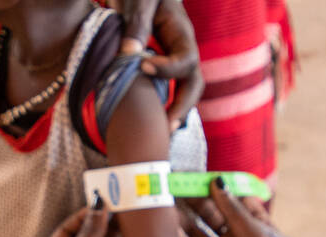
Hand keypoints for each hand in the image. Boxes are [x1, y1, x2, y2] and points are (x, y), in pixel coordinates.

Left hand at [37, 206, 134, 236]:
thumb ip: (89, 233)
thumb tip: (98, 204)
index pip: (65, 231)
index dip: (81, 217)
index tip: (99, 205)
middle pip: (84, 236)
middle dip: (99, 221)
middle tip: (116, 206)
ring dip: (111, 231)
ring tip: (125, 216)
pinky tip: (130, 233)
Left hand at [109, 0, 201, 126]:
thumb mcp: (140, 0)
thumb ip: (136, 24)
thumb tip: (131, 55)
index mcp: (181, 32)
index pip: (186, 58)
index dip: (168, 67)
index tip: (143, 67)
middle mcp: (182, 49)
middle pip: (194, 83)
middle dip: (183, 106)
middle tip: (166, 126)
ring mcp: (174, 60)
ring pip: (184, 91)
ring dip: (175, 113)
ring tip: (160, 134)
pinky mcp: (162, 67)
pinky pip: (168, 91)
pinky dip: (162, 107)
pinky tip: (149, 125)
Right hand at [178, 181, 299, 236]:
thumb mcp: (256, 236)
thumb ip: (233, 210)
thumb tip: (218, 182)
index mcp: (254, 226)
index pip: (234, 199)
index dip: (218, 187)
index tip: (200, 175)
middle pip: (210, 212)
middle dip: (194, 199)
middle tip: (173, 184)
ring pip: (196, 230)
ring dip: (182, 217)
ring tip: (164, 202)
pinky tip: (167, 229)